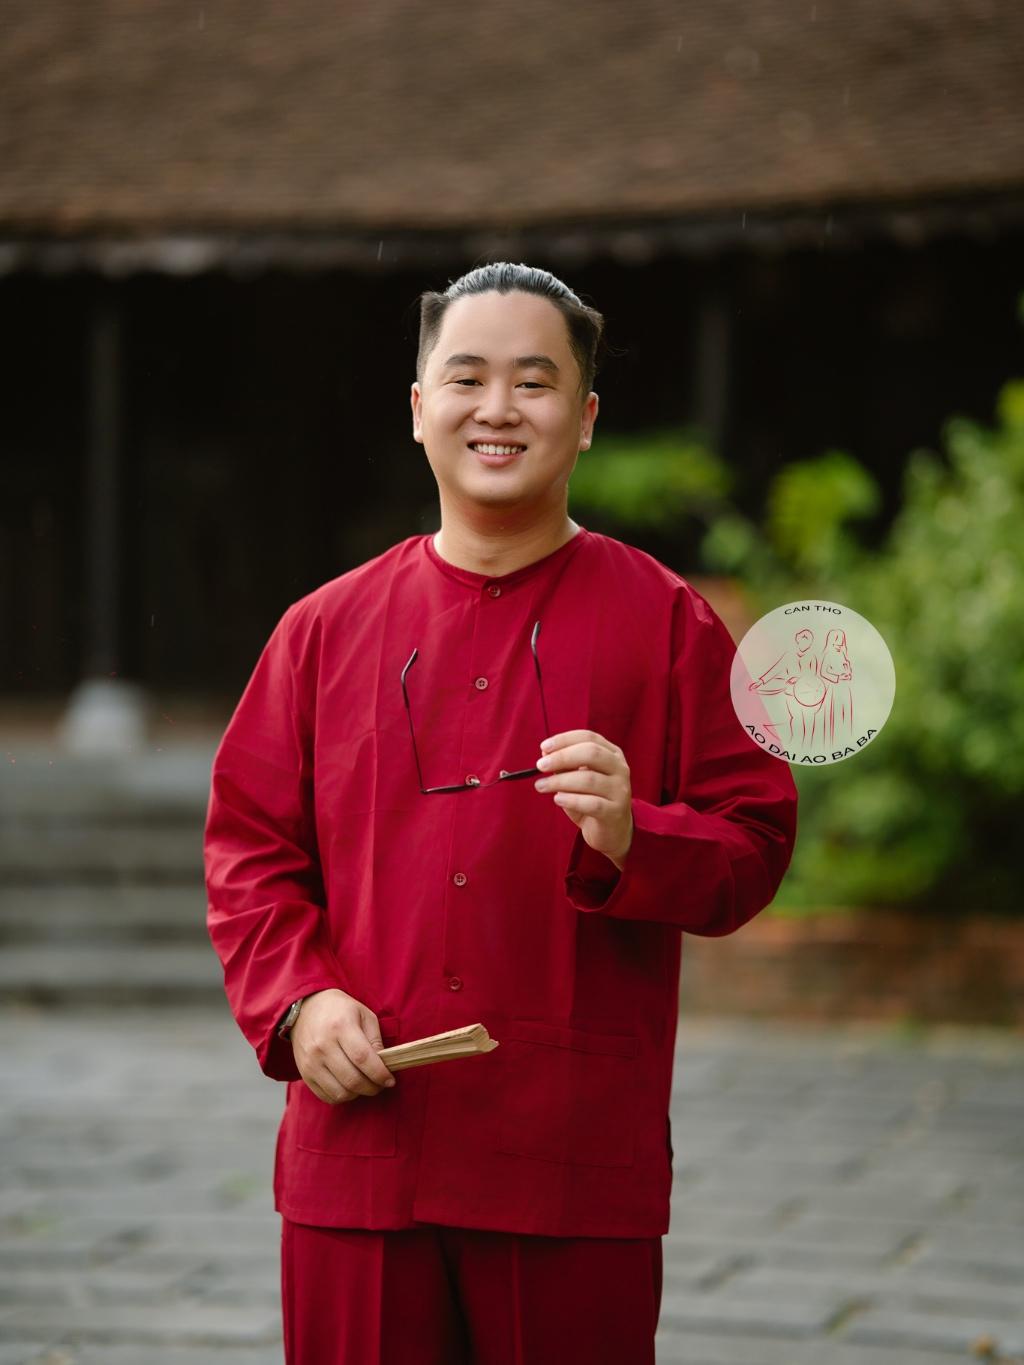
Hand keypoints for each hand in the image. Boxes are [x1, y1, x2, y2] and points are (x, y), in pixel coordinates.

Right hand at [289, 988, 395, 1104]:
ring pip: (340, 1093)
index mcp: (340, 1026)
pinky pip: (326, 1096)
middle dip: (372, 1088)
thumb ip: (375, 1039)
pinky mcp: (305, 1073)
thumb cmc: (340, 1010)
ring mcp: (311, 1061)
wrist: (306, 1009)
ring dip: (358, 1094)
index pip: (363, 1058)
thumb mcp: (363, 1014)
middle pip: (352, 1079)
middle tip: (380, 1085)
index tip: (390, 1080)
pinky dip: (342, 1096)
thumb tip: (384, 1064)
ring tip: (364, 1084)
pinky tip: (349, 1086)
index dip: (379, 1074)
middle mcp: (323, 1046)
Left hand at [535, 729, 633, 869]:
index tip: (543, 748)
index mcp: (612, 754)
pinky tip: (558, 799)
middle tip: (540, 766)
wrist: (612, 832)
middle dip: (562, 757)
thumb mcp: (577, 780)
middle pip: (591, 753)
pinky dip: (571, 799)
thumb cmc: (591, 800)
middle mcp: (620, 769)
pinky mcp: (615, 812)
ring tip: (541, 786)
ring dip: (560, 781)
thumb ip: (565, 766)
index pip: (589, 737)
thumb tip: (545, 754)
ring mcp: (620, 790)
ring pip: (589, 779)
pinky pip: (592, 803)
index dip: (564, 740)